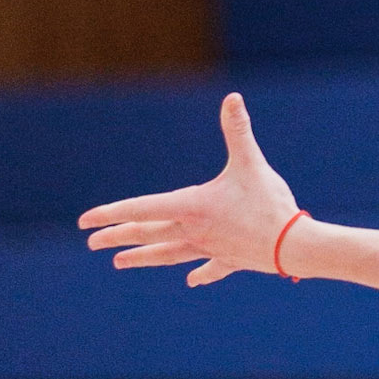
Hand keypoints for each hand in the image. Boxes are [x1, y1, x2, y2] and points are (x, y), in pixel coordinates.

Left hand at [79, 92, 300, 286]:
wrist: (292, 245)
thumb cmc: (268, 202)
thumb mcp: (251, 162)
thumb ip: (238, 130)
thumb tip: (232, 98)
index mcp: (193, 207)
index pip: (144, 209)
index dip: (113, 212)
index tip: (86, 221)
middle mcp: (194, 231)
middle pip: (149, 234)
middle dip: (119, 237)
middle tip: (92, 242)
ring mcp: (210, 248)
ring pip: (168, 254)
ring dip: (144, 257)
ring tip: (120, 262)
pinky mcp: (231, 259)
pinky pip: (210, 267)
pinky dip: (200, 272)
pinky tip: (191, 280)